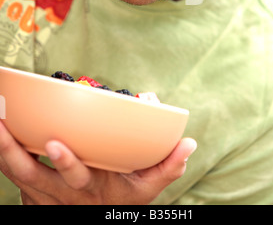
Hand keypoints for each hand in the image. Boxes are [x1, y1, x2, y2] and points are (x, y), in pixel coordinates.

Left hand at [0, 121, 196, 204]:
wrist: (97, 216)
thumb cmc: (120, 199)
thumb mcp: (146, 190)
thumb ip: (167, 167)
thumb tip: (188, 143)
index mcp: (91, 189)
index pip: (76, 178)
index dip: (66, 162)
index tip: (55, 142)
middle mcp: (60, 194)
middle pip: (30, 175)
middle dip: (13, 151)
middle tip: (0, 123)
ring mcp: (41, 193)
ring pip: (14, 172)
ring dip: (1, 146)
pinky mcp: (30, 190)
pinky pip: (10, 170)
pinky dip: (2, 151)